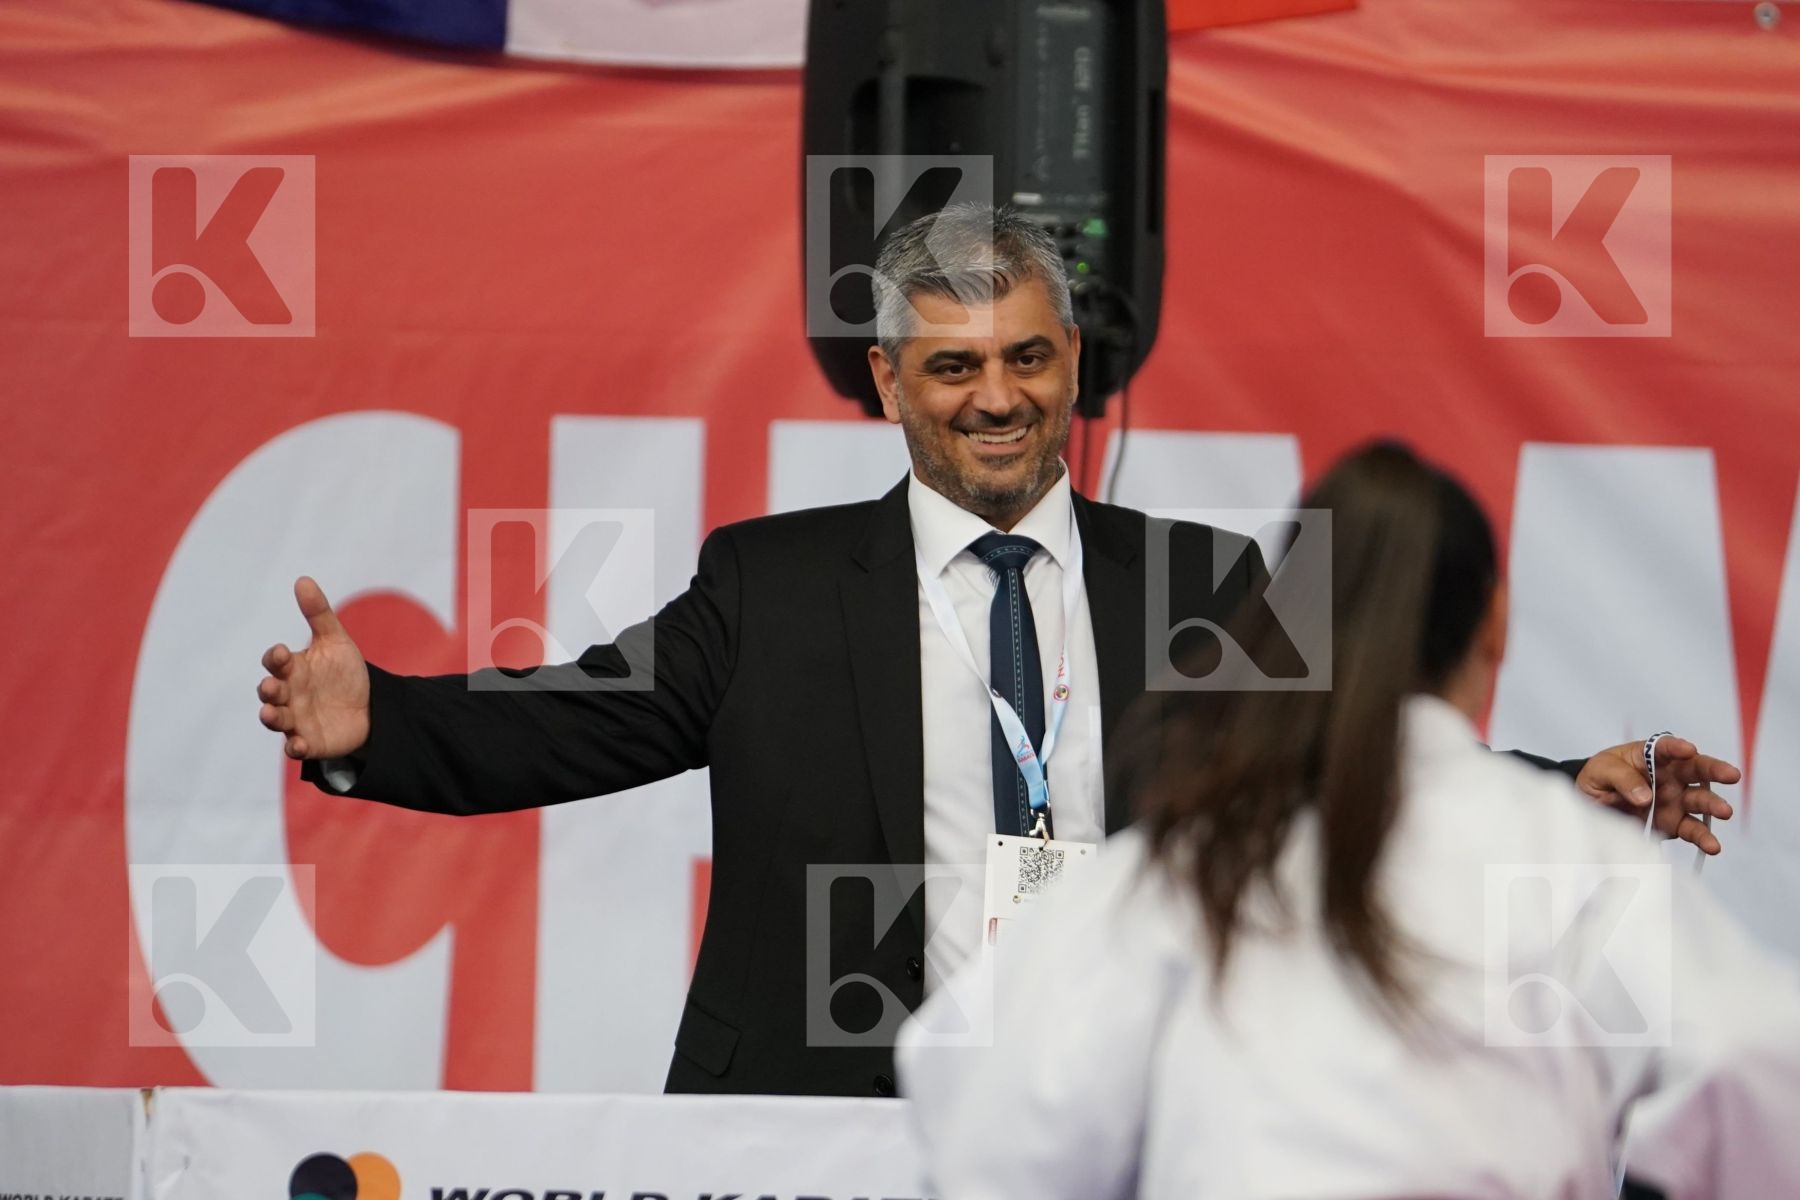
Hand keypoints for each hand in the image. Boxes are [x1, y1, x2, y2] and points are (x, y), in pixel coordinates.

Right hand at [256, 576, 370, 759]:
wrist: (369, 706)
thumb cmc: (343, 672)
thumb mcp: (335, 641)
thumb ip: (318, 613)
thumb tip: (302, 580)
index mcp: (293, 669)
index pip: (276, 662)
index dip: (276, 658)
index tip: (282, 653)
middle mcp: (289, 694)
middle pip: (271, 692)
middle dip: (268, 689)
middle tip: (271, 686)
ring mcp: (296, 719)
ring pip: (276, 719)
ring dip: (271, 717)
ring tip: (270, 714)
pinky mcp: (309, 741)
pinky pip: (296, 746)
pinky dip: (294, 746)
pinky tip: (297, 745)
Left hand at [1575, 737, 1739, 854]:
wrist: (1592, 804)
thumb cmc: (1600, 777)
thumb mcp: (1601, 770)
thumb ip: (1622, 778)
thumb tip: (1645, 796)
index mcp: (1650, 755)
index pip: (1665, 748)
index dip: (1677, 747)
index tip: (1688, 750)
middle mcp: (1670, 776)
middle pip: (1696, 770)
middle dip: (1716, 771)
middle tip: (1733, 775)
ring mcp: (1675, 800)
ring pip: (1700, 800)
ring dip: (1714, 805)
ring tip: (1725, 812)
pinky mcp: (1674, 823)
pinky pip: (1692, 830)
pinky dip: (1703, 838)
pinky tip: (1713, 846)